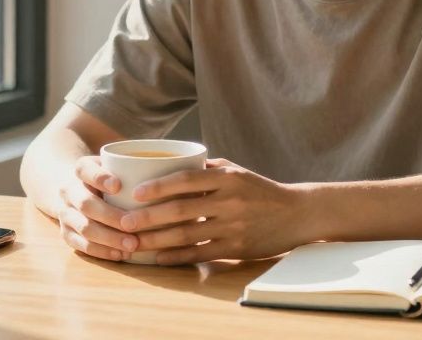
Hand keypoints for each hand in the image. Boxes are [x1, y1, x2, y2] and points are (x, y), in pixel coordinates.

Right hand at [56, 155, 140, 261]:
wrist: (79, 190)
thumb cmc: (109, 178)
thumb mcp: (115, 166)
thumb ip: (133, 167)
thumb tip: (172, 174)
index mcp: (80, 169)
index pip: (85, 170)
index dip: (99, 178)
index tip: (118, 185)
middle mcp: (68, 190)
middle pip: (86, 204)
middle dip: (111, 216)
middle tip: (133, 225)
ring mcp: (65, 213)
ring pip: (84, 228)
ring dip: (109, 238)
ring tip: (132, 246)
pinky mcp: (66, 234)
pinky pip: (82, 246)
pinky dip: (102, 251)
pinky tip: (121, 255)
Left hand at [117, 157, 311, 264]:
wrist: (296, 214)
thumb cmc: (260, 190)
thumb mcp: (237, 171)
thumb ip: (206, 169)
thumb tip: (171, 164)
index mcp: (227, 178)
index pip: (185, 181)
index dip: (157, 187)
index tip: (134, 193)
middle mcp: (229, 201)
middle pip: (181, 210)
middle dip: (149, 217)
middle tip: (125, 222)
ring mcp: (233, 226)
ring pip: (187, 235)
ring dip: (157, 240)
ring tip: (135, 242)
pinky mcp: (237, 248)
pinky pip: (201, 254)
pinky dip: (177, 256)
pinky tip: (159, 258)